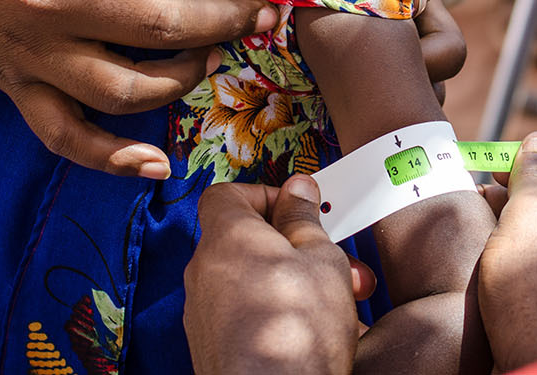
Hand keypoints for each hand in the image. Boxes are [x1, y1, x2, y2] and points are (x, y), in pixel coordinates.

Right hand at [0, 0, 300, 177]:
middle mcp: (58, 3)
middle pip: (167, 23)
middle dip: (232, 20)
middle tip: (269, 14)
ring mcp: (36, 53)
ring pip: (129, 87)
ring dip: (185, 78)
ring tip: (208, 56)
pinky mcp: (15, 89)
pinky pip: (67, 136)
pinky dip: (113, 157)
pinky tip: (156, 163)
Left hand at [186, 177, 369, 374]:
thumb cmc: (295, 334)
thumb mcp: (322, 258)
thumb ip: (305, 219)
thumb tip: (298, 192)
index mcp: (228, 236)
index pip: (228, 193)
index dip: (265, 194)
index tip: (299, 206)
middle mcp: (205, 270)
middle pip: (244, 237)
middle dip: (291, 244)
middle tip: (328, 255)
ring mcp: (203, 310)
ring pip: (248, 277)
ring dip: (288, 278)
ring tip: (333, 297)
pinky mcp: (210, 343)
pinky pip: (242, 310)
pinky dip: (272, 309)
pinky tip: (308, 325)